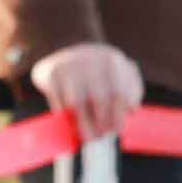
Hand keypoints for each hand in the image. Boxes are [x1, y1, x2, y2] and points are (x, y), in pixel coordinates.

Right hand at [31, 41, 145, 142]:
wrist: (65, 45)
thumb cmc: (99, 69)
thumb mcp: (121, 70)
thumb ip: (132, 90)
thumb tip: (131, 109)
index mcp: (112, 59)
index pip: (118, 93)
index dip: (118, 115)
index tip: (116, 131)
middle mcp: (90, 59)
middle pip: (99, 99)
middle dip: (101, 122)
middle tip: (100, 137)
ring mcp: (68, 65)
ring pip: (77, 103)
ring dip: (82, 125)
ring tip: (87, 137)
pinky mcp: (49, 73)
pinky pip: (58, 101)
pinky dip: (65, 116)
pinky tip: (71, 123)